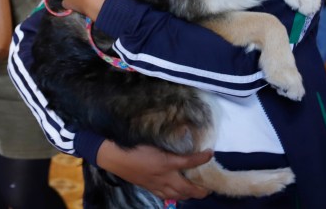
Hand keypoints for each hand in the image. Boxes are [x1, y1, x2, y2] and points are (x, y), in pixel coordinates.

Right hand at [96, 141, 212, 200]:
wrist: (114, 156)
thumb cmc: (132, 145)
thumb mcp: (152, 138)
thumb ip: (168, 137)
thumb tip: (183, 130)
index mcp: (166, 162)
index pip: (190, 161)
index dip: (202, 158)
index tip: (210, 153)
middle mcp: (164, 177)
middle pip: (187, 188)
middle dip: (201, 190)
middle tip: (209, 187)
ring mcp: (156, 185)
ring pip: (178, 195)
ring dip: (189, 195)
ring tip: (197, 192)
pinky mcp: (149, 187)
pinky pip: (165, 196)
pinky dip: (175, 196)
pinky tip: (176, 193)